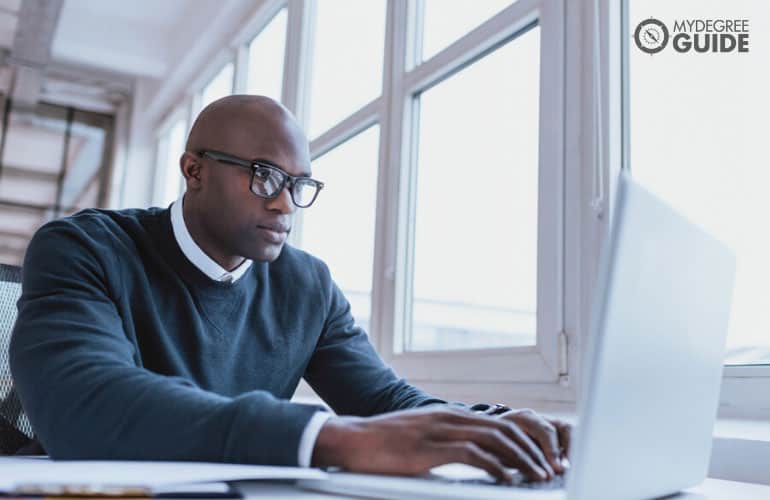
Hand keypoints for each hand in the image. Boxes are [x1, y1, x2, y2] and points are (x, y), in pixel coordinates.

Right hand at [311, 406, 558, 483]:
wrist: (353, 440)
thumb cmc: (384, 443)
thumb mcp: (422, 437)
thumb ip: (446, 442)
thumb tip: (472, 458)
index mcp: (450, 416)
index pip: (499, 424)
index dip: (524, 441)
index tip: (540, 459)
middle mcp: (450, 418)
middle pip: (504, 430)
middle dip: (531, 451)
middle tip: (548, 470)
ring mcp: (441, 431)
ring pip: (495, 440)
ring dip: (521, 460)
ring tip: (536, 476)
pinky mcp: (431, 448)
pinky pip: (472, 455)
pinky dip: (495, 467)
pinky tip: (506, 479)